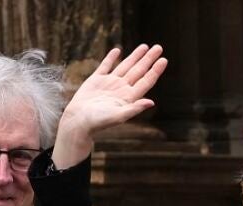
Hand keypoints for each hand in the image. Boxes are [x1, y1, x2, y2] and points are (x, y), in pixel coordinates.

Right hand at [52, 44, 166, 168]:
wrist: (78, 121)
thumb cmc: (98, 122)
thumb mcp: (118, 116)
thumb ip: (134, 108)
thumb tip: (152, 102)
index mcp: (128, 97)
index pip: (146, 81)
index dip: (155, 70)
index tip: (164, 60)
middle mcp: (121, 89)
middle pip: (138, 71)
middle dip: (148, 59)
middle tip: (158, 47)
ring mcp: (109, 83)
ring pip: (125, 66)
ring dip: (135, 56)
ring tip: (144, 46)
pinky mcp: (96, 80)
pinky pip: (106, 66)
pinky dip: (111, 58)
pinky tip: (117, 50)